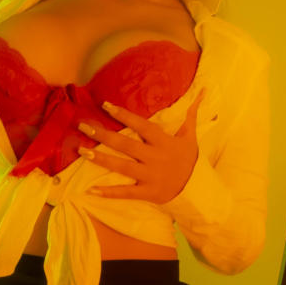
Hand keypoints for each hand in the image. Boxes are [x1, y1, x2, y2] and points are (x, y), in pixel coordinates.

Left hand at [76, 88, 205, 203]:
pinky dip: (109, 192)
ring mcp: (149, 176)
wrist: (197, 188)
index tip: (105, 105)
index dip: (123, 115)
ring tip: (82, 151)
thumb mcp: (191, 136)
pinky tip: (91, 189)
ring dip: (100, 159)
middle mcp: (154, 157)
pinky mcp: (147, 192)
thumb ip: (191, 114)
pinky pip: (125, 193)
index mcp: (162, 142)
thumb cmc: (189, 159)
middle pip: (125, 144)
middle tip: (83, 127)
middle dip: (103, 135)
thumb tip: (203, 92)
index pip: (141, 125)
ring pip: (121, 166)